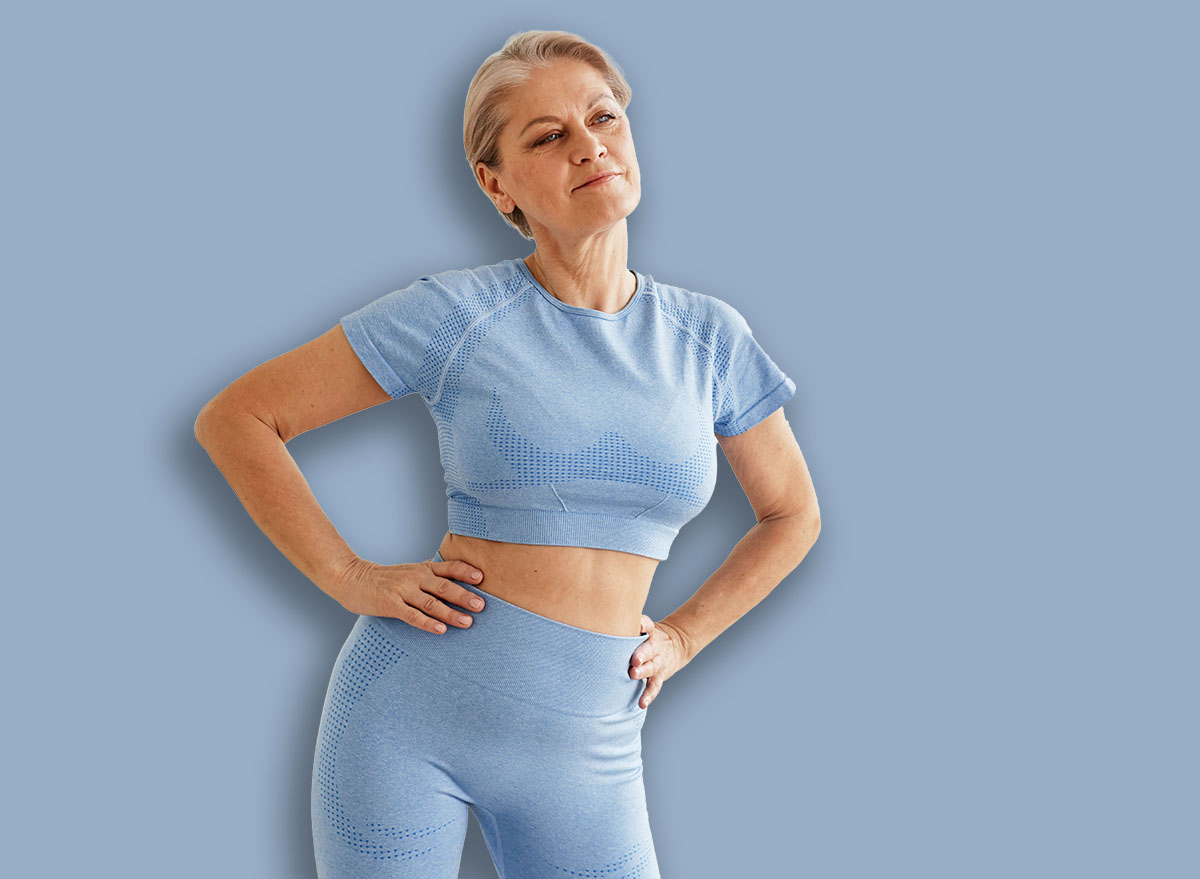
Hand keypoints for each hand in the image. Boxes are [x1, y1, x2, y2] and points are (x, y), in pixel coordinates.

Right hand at [334, 556, 486, 633]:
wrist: (351, 578)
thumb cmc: (384, 579)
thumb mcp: (409, 572)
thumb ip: (430, 577)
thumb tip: (457, 586)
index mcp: (422, 569)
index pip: (448, 567)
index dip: (466, 571)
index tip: (482, 578)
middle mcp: (415, 577)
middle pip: (444, 586)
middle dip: (464, 596)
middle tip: (481, 605)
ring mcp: (402, 591)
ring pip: (431, 603)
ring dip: (450, 613)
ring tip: (467, 622)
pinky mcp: (390, 605)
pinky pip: (412, 615)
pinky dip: (427, 623)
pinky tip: (440, 630)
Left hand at [629, 615, 690, 708]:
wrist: (678, 644)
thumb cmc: (649, 636)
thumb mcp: (645, 627)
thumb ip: (629, 628)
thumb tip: (601, 621)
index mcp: (650, 632)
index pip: (648, 625)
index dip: (643, 624)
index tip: (638, 624)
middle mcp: (655, 646)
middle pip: (649, 649)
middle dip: (641, 654)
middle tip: (634, 659)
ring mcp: (658, 662)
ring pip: (651, 667)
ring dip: (643, 672)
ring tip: (634, 675)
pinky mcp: (659, 676)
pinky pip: (654, 686)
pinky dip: (648, 695)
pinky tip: (642, 703)